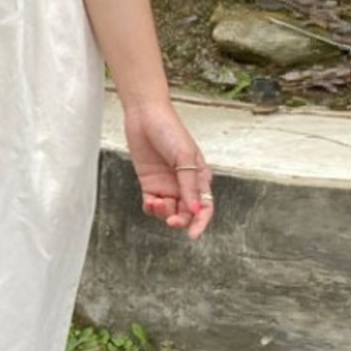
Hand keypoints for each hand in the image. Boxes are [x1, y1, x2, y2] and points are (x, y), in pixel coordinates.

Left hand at [122, 102, 213, 239]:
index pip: (205, 206)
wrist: (145, 115)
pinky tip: (150, 202)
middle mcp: (184, 184)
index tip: (193, 235)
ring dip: (164, 214)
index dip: (201, 222)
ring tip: (157, 203)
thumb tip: (195, 210)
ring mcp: (167, 184)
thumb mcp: (184, 157)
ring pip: (169, 211)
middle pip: (186, 212)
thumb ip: (189, 185)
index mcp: (200, 176)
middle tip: (171, 221)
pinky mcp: (150, 183)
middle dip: (180, 220)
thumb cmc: (169, 130)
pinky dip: (151, 208)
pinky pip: (153, 204)